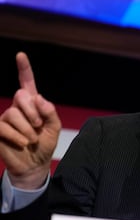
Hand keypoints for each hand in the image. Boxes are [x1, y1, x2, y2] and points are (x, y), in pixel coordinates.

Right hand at [0, 52, 60, 188]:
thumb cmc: (44, 144)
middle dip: (33, 112)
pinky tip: (22, 142)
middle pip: (21, 95)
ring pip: (13, 112)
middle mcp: (18, 107)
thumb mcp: (54, 127)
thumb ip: (50, 111)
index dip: (24, 68)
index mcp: (33, 103)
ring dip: (27, 128)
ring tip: (31, 138)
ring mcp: (6, 118)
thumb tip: (37, 98)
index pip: (27, 82)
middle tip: (39, 126)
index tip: (20, 55)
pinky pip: (3, 125)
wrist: (35, 164)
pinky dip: (16, 135)